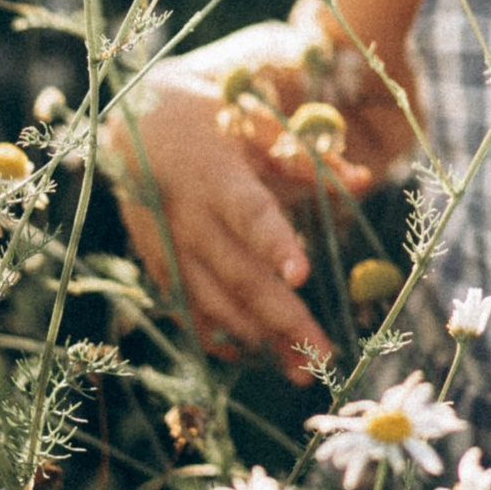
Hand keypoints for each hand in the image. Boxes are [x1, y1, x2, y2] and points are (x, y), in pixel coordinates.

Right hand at [104, 28, 367, 381]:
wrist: (128, 128)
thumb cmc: (208, 119)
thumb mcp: (253, 121)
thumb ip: (305, 155)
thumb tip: (361, 181)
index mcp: (216, 172)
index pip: (248, 213)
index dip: (273, 244)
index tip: (302, 275)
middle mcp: (188, 214)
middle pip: (236, 272)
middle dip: (281, 316)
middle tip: (321, 354)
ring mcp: (167, 245)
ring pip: (212, 301)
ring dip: (256, 338)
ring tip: (299, 370)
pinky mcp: (157, 264)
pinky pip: (186, 308)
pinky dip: (217, 335)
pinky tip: (251, 355)